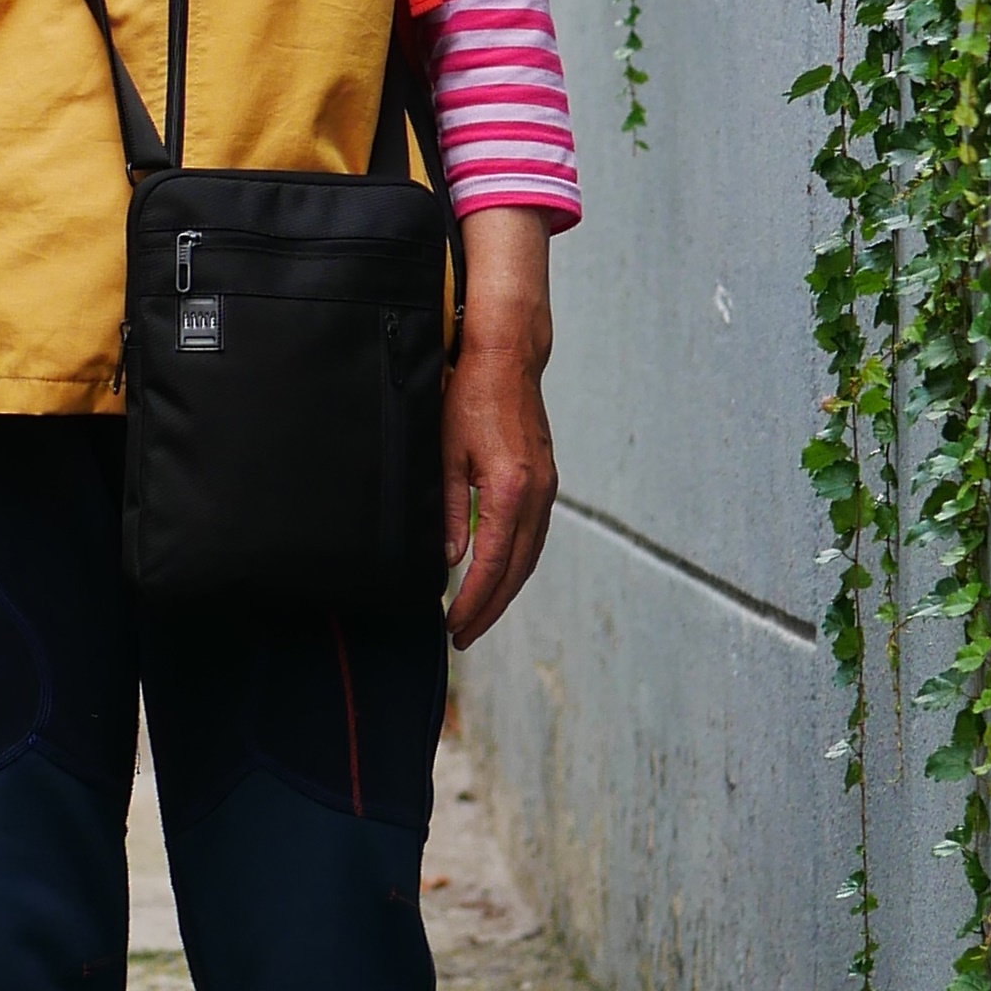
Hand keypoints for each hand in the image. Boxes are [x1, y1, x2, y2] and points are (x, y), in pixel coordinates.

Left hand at [442, 209, 556, 646]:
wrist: (506, 355)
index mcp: (511, 489)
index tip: (454, 626)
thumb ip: (447, 509)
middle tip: (463, 635)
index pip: (494, 563)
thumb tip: (449, 559)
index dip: (473, 601)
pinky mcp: (544, 478)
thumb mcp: (444, 451)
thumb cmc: (467, 396)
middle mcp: (537, 493)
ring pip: (530, 555)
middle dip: (490, 607)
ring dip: (506, 589)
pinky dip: (517, 563)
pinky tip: (498, 574)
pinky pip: (534, 535)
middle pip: (518, 569)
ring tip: (478, 615)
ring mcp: (546, 487)